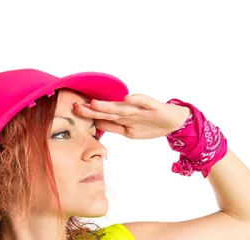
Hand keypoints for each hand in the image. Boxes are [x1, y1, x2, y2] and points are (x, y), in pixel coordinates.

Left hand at [73, 94, 190, 139]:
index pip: (104, 118)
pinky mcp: (154, 107)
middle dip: (93, 110)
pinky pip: (145, 102)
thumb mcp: (131, 131)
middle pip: (109, 112)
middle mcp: (130, 113)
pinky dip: (137, 100)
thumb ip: (115, 127)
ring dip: (109, 105)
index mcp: (124, 120)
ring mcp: (142, 110)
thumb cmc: (152, 124)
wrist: (175, 121)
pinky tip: (128, 98)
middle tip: (76, 106)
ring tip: (94, 103)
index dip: (90, 115)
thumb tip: (97, 125)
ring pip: (123, 107)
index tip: (74, 112)